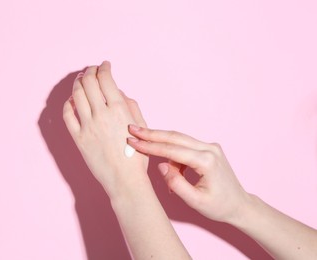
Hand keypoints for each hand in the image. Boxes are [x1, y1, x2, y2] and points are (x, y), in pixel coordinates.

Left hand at [63, 61, 148, 196]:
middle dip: (89, 71)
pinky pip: (67, 116)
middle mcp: (101, 114)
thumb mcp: (141, 126)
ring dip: (78, 83)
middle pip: (88, 82)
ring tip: (80, 79)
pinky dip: (68, 104)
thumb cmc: (137, 155)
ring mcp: (87, 126)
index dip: (103, 67)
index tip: (104, 65)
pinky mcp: (78, 138)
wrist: (125, 180)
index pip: (106, 79)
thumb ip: (130, 105)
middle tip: (91, 69)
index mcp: (119, 109)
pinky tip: (71, 100)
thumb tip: (118, 92)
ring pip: (76, 95)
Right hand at [127, 125, 250, 222]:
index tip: (133, 142)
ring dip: (161, 145)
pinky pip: (185, 146)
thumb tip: (161, 165)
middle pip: (175, 137)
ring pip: (179, 140)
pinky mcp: (208, 149)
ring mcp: (210, 147)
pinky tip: (170, 168)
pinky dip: (173, 154)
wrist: (239, 205)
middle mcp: (210, 148)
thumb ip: (176, 183)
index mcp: (207, 161)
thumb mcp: (195, 201)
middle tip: (133, 129)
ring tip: (146, 150)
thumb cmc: (219, 206)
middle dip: (151, 134)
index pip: (172, 150)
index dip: (150, 146)